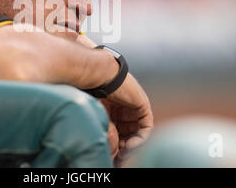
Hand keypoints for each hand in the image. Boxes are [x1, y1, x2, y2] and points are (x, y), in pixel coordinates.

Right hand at [76, 33, 153, 162]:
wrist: (99, 74)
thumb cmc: (89, 90)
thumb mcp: (94, 115)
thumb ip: (102, 131)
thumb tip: (108, 151)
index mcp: (111, 110)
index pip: (117, 133)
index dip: (115, 147)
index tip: (112, 158)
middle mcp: (123, 110)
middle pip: (128, 135)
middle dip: (124, 150)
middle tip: (119, 160)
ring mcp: (133, 108)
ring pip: (138, 134)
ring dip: (132, 147)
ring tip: (123, 154)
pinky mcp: (142, 106)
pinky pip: (146, 128)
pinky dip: (140, 139)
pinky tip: (129, 145)